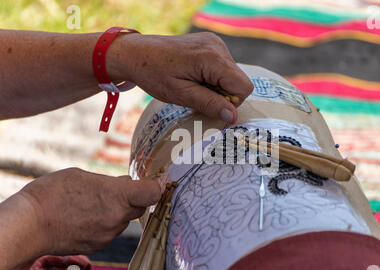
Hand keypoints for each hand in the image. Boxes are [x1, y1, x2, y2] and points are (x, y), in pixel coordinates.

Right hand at [19, 168, 161, 255]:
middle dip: (133, 198)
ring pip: (124, 220)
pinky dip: (104, 224)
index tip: (152, 182)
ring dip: (117, 212)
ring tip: (92, 204)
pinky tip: (85, 217)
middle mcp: (117, 218)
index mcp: (117, 196)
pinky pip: (110, 231)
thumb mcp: (83, 176)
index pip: (153, 193)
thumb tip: (126, 183)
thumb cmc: (52, 194)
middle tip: (116, 191)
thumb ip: (110, 182)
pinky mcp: (99, 246)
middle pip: (140, 207)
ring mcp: (108, 234)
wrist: (28, 224)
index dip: (155, 186)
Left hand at [111, 32, 253, 123]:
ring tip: (193, 85)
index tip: (209, 104)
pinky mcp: (211, 43)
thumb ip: (209, 104)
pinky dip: (212, 77)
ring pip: (231, 75)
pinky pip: (223, 67)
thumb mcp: (181, 94)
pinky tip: (194, 77)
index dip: (231, 102)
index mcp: (212, 58)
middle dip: (222, 94)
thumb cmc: (154, 74)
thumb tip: (233, 117)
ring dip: (216, 86)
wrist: (136, 53)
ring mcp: (215, 42)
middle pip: (238, 81)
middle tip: (197, 95)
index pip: (243, 87)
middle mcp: (218, 46)